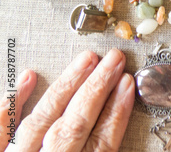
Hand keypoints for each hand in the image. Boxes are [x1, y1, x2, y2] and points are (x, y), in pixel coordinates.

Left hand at [0, 49, 134, 151]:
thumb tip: (119, 135)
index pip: (101, 145)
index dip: (118, 112)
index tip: (128, 85)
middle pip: (76, 125)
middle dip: (98, 88)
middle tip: (114, 60)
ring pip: (44, 118)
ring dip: (68, 85)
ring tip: (87, 59)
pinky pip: (1, 127)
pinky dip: (15, 101)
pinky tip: (30, 78)